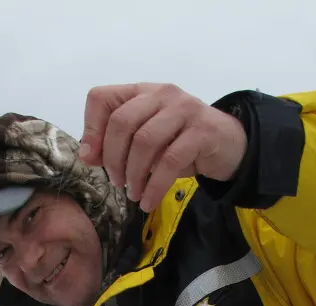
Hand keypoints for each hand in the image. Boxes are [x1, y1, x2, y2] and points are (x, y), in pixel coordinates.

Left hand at [78, 83, 246, 212]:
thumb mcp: (146, 143)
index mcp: (141, 92)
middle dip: (113, 159)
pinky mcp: (201, 131)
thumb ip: (115, 145)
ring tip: (134, 194)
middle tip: (118, 182)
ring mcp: (183, 109)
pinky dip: (155, 186)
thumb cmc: (181, 144)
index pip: (101, 98)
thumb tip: (87, 155)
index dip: (91, 130)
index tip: (93, 159)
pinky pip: (170, 161)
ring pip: (145, 142)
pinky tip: (148, 201)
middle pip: (121, 122)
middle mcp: (161, 94)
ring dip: (134, 175)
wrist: (228, 146)